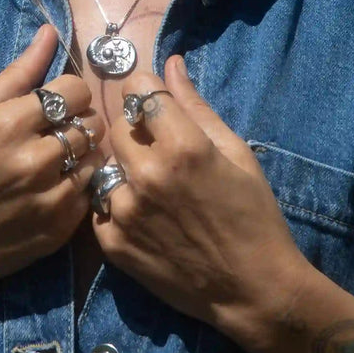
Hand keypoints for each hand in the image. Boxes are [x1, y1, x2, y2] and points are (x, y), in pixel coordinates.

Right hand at [0, 25, 104, 294]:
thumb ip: (17, 73)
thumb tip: (50, 32)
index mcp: (10, 123)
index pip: (76, 90)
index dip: (69, 93)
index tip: (56, 104)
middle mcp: (35, 159)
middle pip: (91, 123)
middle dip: (78, 122)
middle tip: (56, 132)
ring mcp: (50, 198)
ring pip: (96, 158)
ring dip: (81, 155)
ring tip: (56, 161)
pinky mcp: (58, 230)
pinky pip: (90, 194)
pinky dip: (78, 187)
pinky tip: (52, 189)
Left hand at [93, 55, 310, 337]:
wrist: (253, 290)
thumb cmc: (253, 214)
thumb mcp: (234, 151)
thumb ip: (194, 105)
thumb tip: (170, 62)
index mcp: (182, 146)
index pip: (138, 91)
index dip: (146, 93)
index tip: (154, 104)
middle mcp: (146, 175)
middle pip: (117, 126)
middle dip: (134, 130)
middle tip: (158, 150)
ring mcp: (124, 211)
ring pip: (106, 165)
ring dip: (123, 169)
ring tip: (152, 188)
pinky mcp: (111, 243)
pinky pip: (100, 204)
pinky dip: (116, 203)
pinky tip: (144, 215)